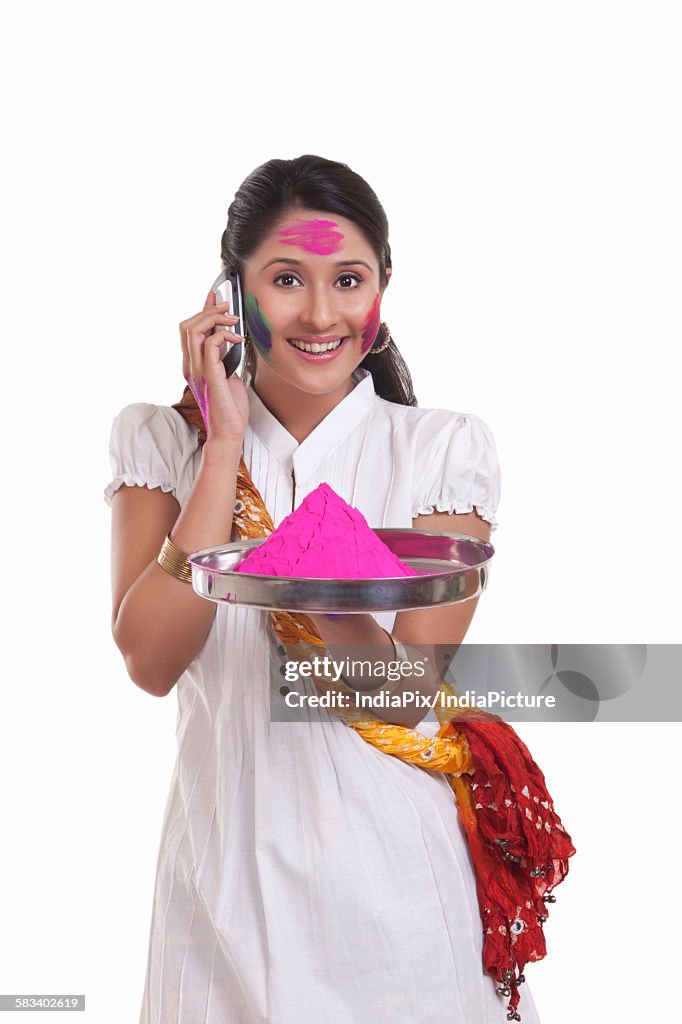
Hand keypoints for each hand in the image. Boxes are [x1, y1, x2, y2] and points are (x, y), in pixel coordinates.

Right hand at [179, 290, 249, 444]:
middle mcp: (191, 366)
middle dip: (209, 310)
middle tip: (228, 308)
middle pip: (187, 326)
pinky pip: (210, 346)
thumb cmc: (230, 408)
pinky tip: (236, 339)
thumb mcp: (228, 375)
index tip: (215, 297)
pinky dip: (224, 336)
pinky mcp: (210, 377)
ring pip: (194, 330)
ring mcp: (198, 371)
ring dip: (215, 319)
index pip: (190, 330)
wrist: (229, 432)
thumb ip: (224, 357)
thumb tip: (231, 339)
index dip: (202, 310)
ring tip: (233, 321)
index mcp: (193, 365)